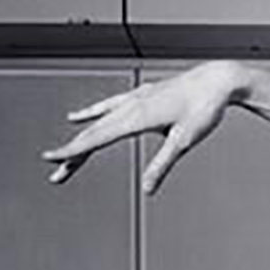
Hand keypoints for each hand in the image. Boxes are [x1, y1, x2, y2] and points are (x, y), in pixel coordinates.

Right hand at [43, 62, 238, 196]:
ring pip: (98, 122)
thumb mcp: (184, 141)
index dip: (72, 151)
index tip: (53, 160)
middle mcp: (131, 105)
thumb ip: (162, 165)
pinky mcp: (140, 96)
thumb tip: (148, 189)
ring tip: (65, 156)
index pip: (97, 139)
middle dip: (73, 154)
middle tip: (56, 175)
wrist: (216, 80)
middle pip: (93, 134)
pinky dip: (90, 114)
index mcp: (137, 117)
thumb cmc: (204, 108)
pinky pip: (107, 106)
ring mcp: (134, 98)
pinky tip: (77, 117)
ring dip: (80, 139)